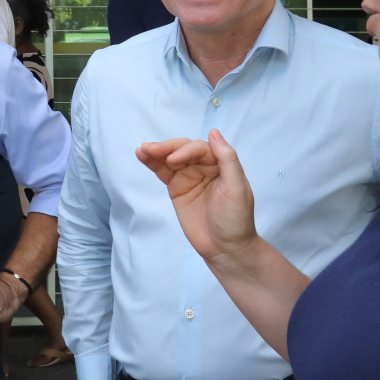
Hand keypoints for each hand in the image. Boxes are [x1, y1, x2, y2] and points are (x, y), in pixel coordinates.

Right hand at [134, 130, 259, 264]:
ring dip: (156, 152)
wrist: (225, 247)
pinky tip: (142, 156)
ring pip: (170, 158)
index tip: (174, 159)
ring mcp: (189, 177)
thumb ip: (227, 159)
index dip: (186, 150)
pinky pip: (163, 172)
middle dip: (167, 148)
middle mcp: (205, 167)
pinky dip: (152, 163)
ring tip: (142, 150)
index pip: (201, 149)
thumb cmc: (236, 219)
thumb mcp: (237, 188)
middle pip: (183, 149)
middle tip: (151, 149)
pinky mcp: (177, 189)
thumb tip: (214, 132)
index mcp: (221, 164)